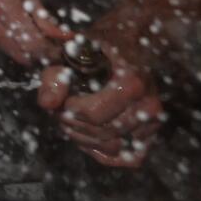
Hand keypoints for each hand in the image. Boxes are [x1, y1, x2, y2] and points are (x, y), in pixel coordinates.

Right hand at [0, 0, 69, 67]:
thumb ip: (38, 10)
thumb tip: (61, 33)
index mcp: (5, 4)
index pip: (33, 44)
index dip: (49, 51)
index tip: (59, 49)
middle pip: (18, 53)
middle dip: (36, 54)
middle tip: (47, 46)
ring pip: (3, 48)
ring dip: (18, 46)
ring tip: (27, 32)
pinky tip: (2, 22)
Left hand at [38, 35, 165, 168]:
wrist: (130, 42)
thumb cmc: (99, 45)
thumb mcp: (72, 52)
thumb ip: (56, 76)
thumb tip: (47, 104)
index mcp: (131, 83)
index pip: (92, 114)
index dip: (68, 110)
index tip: (60, 98)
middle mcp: (148, 105)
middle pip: (100, 132)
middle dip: (72, 124)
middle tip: (60, 109)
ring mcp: (153, 122)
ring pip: (111, 147)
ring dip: (84, 137)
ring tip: (71, 118)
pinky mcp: (152, 133)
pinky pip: (127, 158)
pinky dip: (104, 152)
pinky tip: (87, 135)